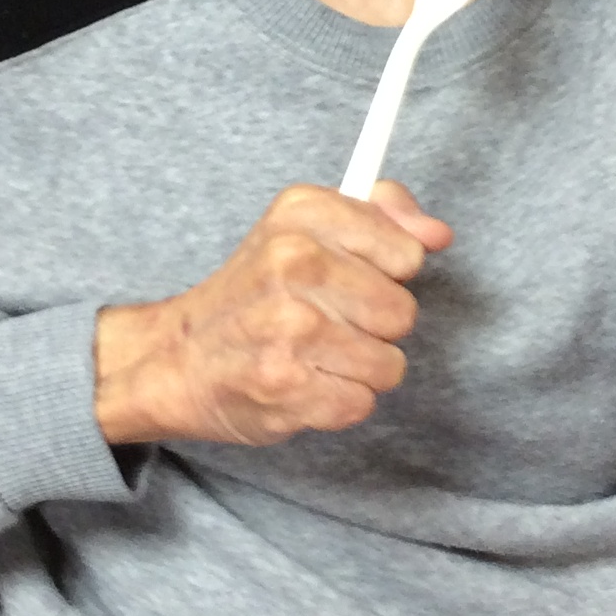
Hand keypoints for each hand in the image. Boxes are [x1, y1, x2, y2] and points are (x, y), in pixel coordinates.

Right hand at [94, 182, 452, 448]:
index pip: (406, 251)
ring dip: (358, 369)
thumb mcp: (304, 230)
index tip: (349, 278)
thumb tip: (437, 234)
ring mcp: (290, 327)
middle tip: (326, 322)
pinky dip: (337, 402)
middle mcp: (292, 263)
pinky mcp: (288, 385)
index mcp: (301, 213)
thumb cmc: (253, 296)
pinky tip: (303, 384)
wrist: (177, 361)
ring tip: (314, 356)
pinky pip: (362, 402)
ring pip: (388, 363)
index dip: (387, 273)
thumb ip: (380, 218)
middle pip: (402, 312)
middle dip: (374, 327)